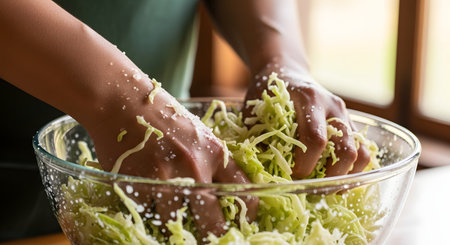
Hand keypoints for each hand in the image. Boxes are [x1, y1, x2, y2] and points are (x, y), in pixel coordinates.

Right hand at [85, 77, 256, 238]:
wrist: (122, 100)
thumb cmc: (162, 113)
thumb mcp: (198, 133)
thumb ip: (211, 161)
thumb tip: (222, 192)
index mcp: (215, 153)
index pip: (244, 193)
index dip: (248, 212)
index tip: (243, 219)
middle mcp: (194, 168)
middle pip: (213, 222)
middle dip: (214, 235)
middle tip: (209, 238)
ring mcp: (165, 179)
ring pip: (176, 223)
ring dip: (175, 227)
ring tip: (173, 223)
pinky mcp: (137, 185)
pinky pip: (147, 213)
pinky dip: (149, 213)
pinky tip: (148, 203)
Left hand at [245, 64, 369, 178]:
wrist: (287, 70)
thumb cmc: (268, 92)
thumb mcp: (256, 108)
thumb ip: (257, 135)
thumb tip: (262, 170)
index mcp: (309, 100)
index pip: (315, 138)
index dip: (306, 164)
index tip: (292, 175)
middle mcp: (332, 106)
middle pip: (345, 149)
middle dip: (330, 176)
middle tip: (312, 188)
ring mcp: (345, 114)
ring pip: (361, 152)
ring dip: (346, 176)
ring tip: (327, 189)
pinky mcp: (350, 122)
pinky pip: (363, 150)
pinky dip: (353, 170)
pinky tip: (337, 180)